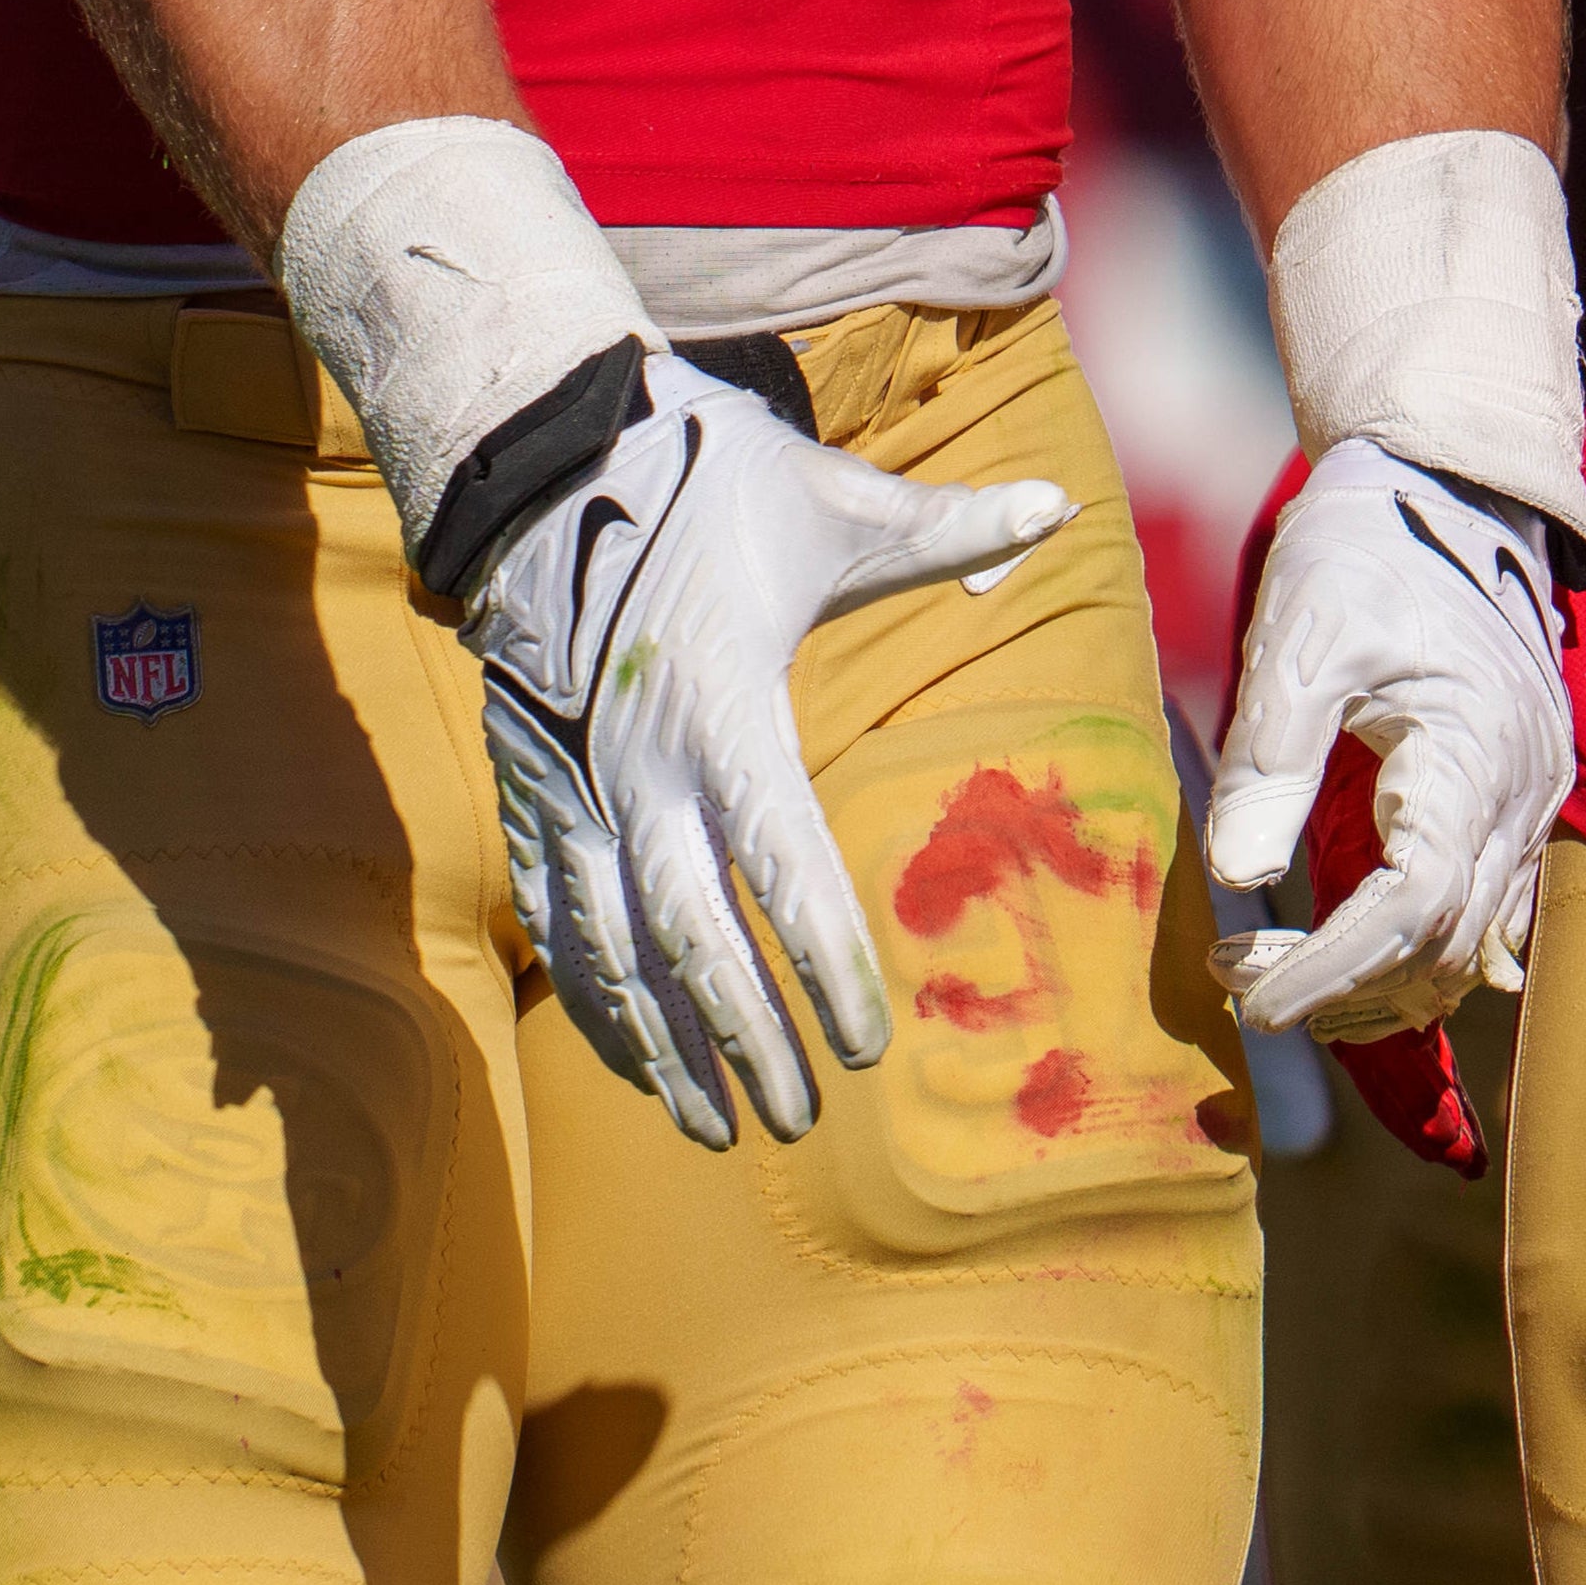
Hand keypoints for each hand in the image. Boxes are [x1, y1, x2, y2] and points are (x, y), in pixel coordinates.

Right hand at [459, 353, 1067, 1149]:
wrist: (537, 455)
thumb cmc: (701, 478)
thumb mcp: (826, 499)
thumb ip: (942, 530)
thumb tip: (1057, 506)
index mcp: (721, 705)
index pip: (782, 863)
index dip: (825, 963)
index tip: (870, 1045)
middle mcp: (636, 764)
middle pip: (693, 937)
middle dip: (752, 1038)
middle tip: (809, 1116)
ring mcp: (569, 788)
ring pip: (615, 951)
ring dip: (669, 1048)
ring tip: (724, 1130)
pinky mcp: (528, 793)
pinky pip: (560, 926)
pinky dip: (599, 1004)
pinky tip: (640, 1067)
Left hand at [1203, 445, 1573, 1041]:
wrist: (1442, 486)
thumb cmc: (1365, 550)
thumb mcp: (1301, 633)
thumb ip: (1273, 756)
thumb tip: (1240, 876)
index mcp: (1475, 750)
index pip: (1412, 908)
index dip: (1331, 967)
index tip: (1247, 994)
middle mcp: (1524, 787)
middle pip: (1444, 940)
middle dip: (1344, 982)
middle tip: (1240, 979)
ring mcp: (1534, 794)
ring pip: (1473, 937)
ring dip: (1384, 979)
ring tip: (1283, 980)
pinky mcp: (1523, 790)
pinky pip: (1489, 902)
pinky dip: (1424, 946)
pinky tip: (1358, 960)